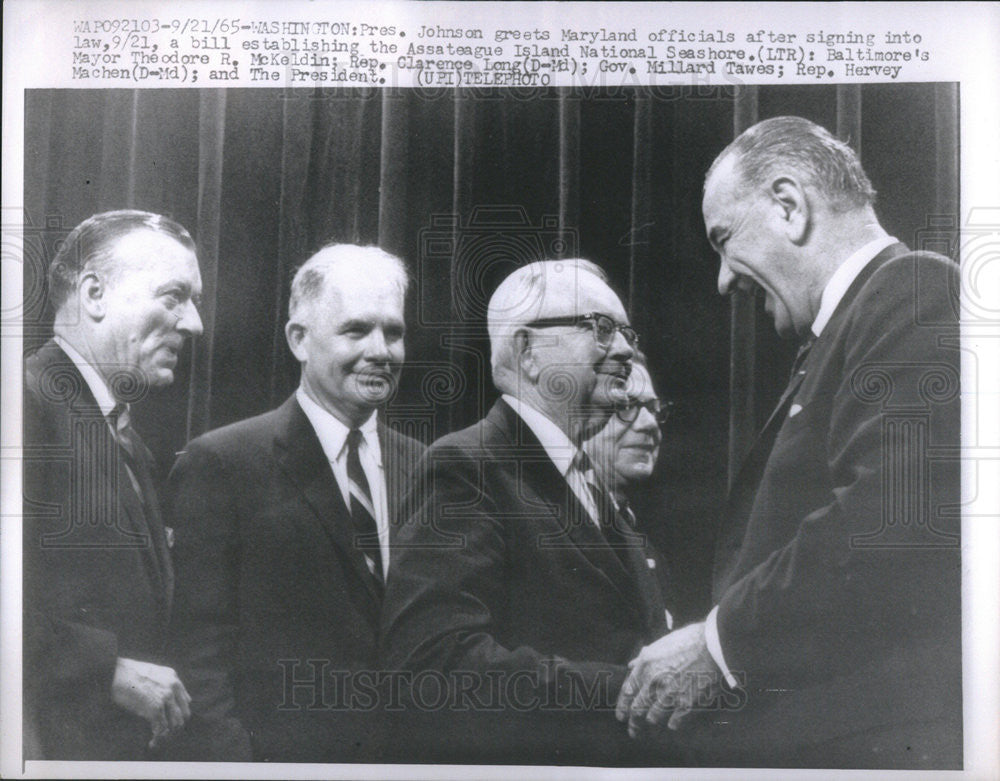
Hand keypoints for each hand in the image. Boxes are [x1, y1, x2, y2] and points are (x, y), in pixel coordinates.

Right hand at [110, 657, 191, 748]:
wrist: (116, 673)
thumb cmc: (128, 675)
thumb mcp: (152, 673)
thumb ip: (162, 683)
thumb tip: (164, 701)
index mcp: (174, 679)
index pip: (186, 701)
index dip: (179, 714)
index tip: (170, 723)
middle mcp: (173, 687)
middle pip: (184, 714)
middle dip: (176, 728)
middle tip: (166, 736)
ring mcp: (166, 698)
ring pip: (175, 724)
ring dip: (168, 736)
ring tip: (158, 741)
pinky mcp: (155, 708)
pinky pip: (162, 729)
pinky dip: (158, 739)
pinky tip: (152, 743)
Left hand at [616, 622, 720, 736]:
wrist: (712, 646)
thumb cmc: (688, 641)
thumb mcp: (660, 645)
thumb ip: (644, 658)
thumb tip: (631, 665)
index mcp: (645, 665)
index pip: (627, 691)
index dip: (622, 705)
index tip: (621, 715)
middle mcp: (654, 681)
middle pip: (637, 709)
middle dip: (632, 722)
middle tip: (632, 730)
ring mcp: (669, 694)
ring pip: (653, 717)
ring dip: (651, 722)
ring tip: (650, 726)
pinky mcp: (686, 704)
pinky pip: (674, 721)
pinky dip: (672, 724)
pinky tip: (672, 725)